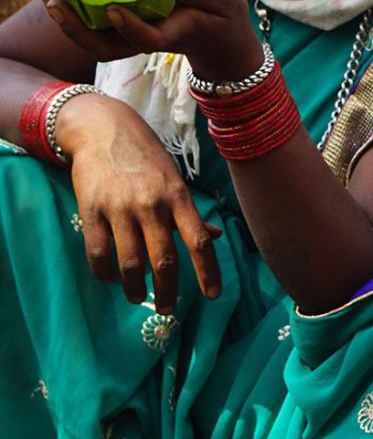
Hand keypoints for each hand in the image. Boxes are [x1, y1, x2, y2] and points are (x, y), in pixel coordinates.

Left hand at [37, 0, 261, 80]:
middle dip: (77, 28)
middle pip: (107, 47)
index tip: (113, 10)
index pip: (148, 38)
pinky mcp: (130, 29)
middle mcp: (149, 40)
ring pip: (96, 39)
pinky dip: (76, 10)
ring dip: (68, 19)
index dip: (130, 27)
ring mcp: (136, 37)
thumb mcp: (225, 2)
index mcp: (175, 34)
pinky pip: (97, 26)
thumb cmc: (225, 19)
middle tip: (53, 0)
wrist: (222, 41)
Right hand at [58, 93, 222, 312]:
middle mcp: (152, 205)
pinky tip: (109, 280)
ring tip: (137, 298)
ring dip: (134, 287)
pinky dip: (104, 272)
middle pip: (164, 259)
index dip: (208, 271)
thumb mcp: (175, 180)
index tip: (213, 295)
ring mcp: (120, 208)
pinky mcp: (91, 209)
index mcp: (178, 197)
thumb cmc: (146, 158)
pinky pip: (98, 251)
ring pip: (130, 262)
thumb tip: (215, 236)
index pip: (199, 241)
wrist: (103, 129)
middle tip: (168, 310)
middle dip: (168, 291)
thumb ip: (191, 212)